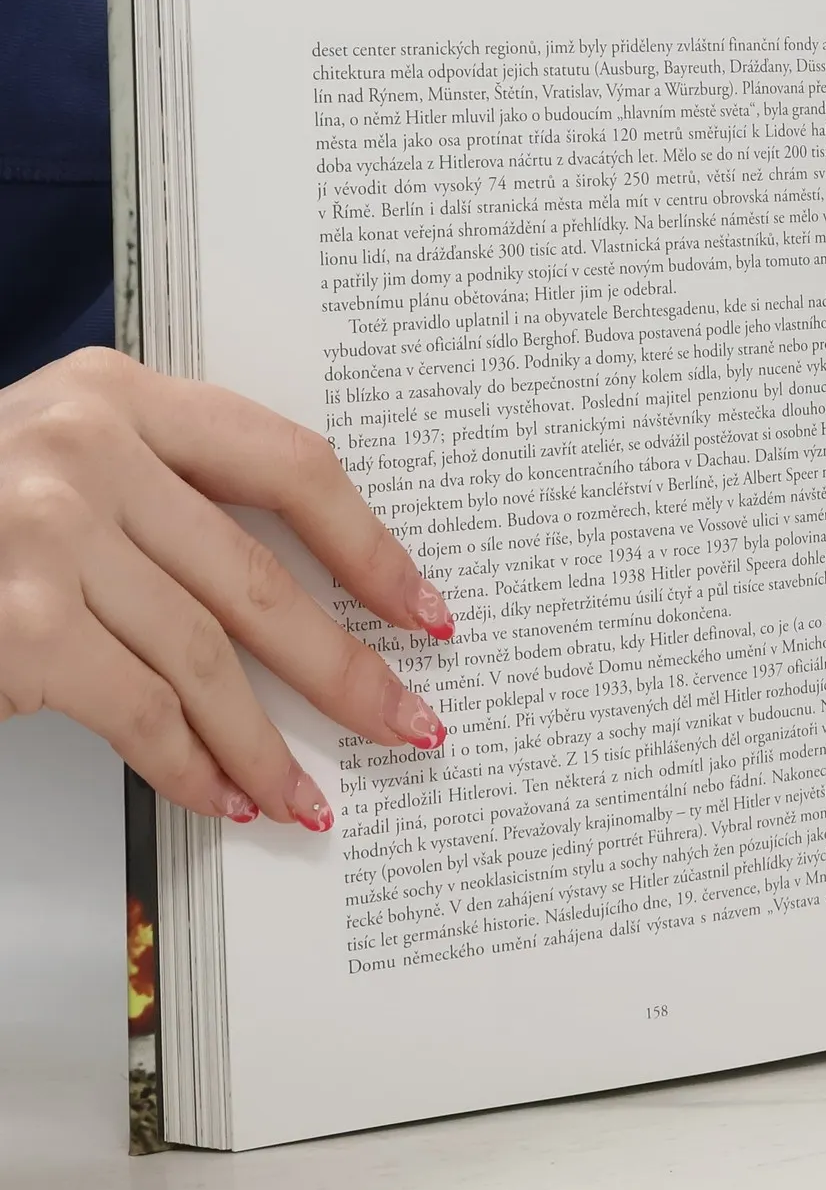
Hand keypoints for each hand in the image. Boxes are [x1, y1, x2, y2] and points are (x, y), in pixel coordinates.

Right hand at [0, 349, 452, 831]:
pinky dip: (190, 766)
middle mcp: (84, 447)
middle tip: (407, 722)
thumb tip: (316, 600)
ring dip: (268, 744)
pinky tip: (223, 797)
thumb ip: (171, 495)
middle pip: (260, 577)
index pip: (288, 465)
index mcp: (119, 392)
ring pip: (207, 658)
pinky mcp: (16, 622)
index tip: (422, 609)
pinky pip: (140, 712)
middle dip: (346, 669)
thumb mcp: (65, 461)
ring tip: (308, 795)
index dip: (371, 548)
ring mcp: (44, 531)